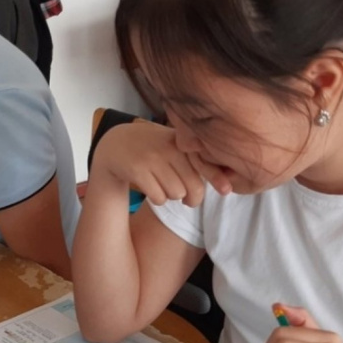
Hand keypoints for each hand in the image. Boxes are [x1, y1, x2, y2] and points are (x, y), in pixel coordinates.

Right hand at [93, 122, 230, 206]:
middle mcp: (168, 148)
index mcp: (181, 142)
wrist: (115, 145)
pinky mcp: (137, 170)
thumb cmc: (153, 149)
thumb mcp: (173, 147)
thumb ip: (195, 160)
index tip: (227, 190)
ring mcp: (152, 158)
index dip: (217, 178)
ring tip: (163, 186)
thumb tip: (225, 186)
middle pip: (192, 186)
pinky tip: (152, 189)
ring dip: (171, 197)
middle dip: (191, 198)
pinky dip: (158, 200)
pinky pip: (159, 198)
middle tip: (188, 200)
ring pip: (176, 194)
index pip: (204, 163)